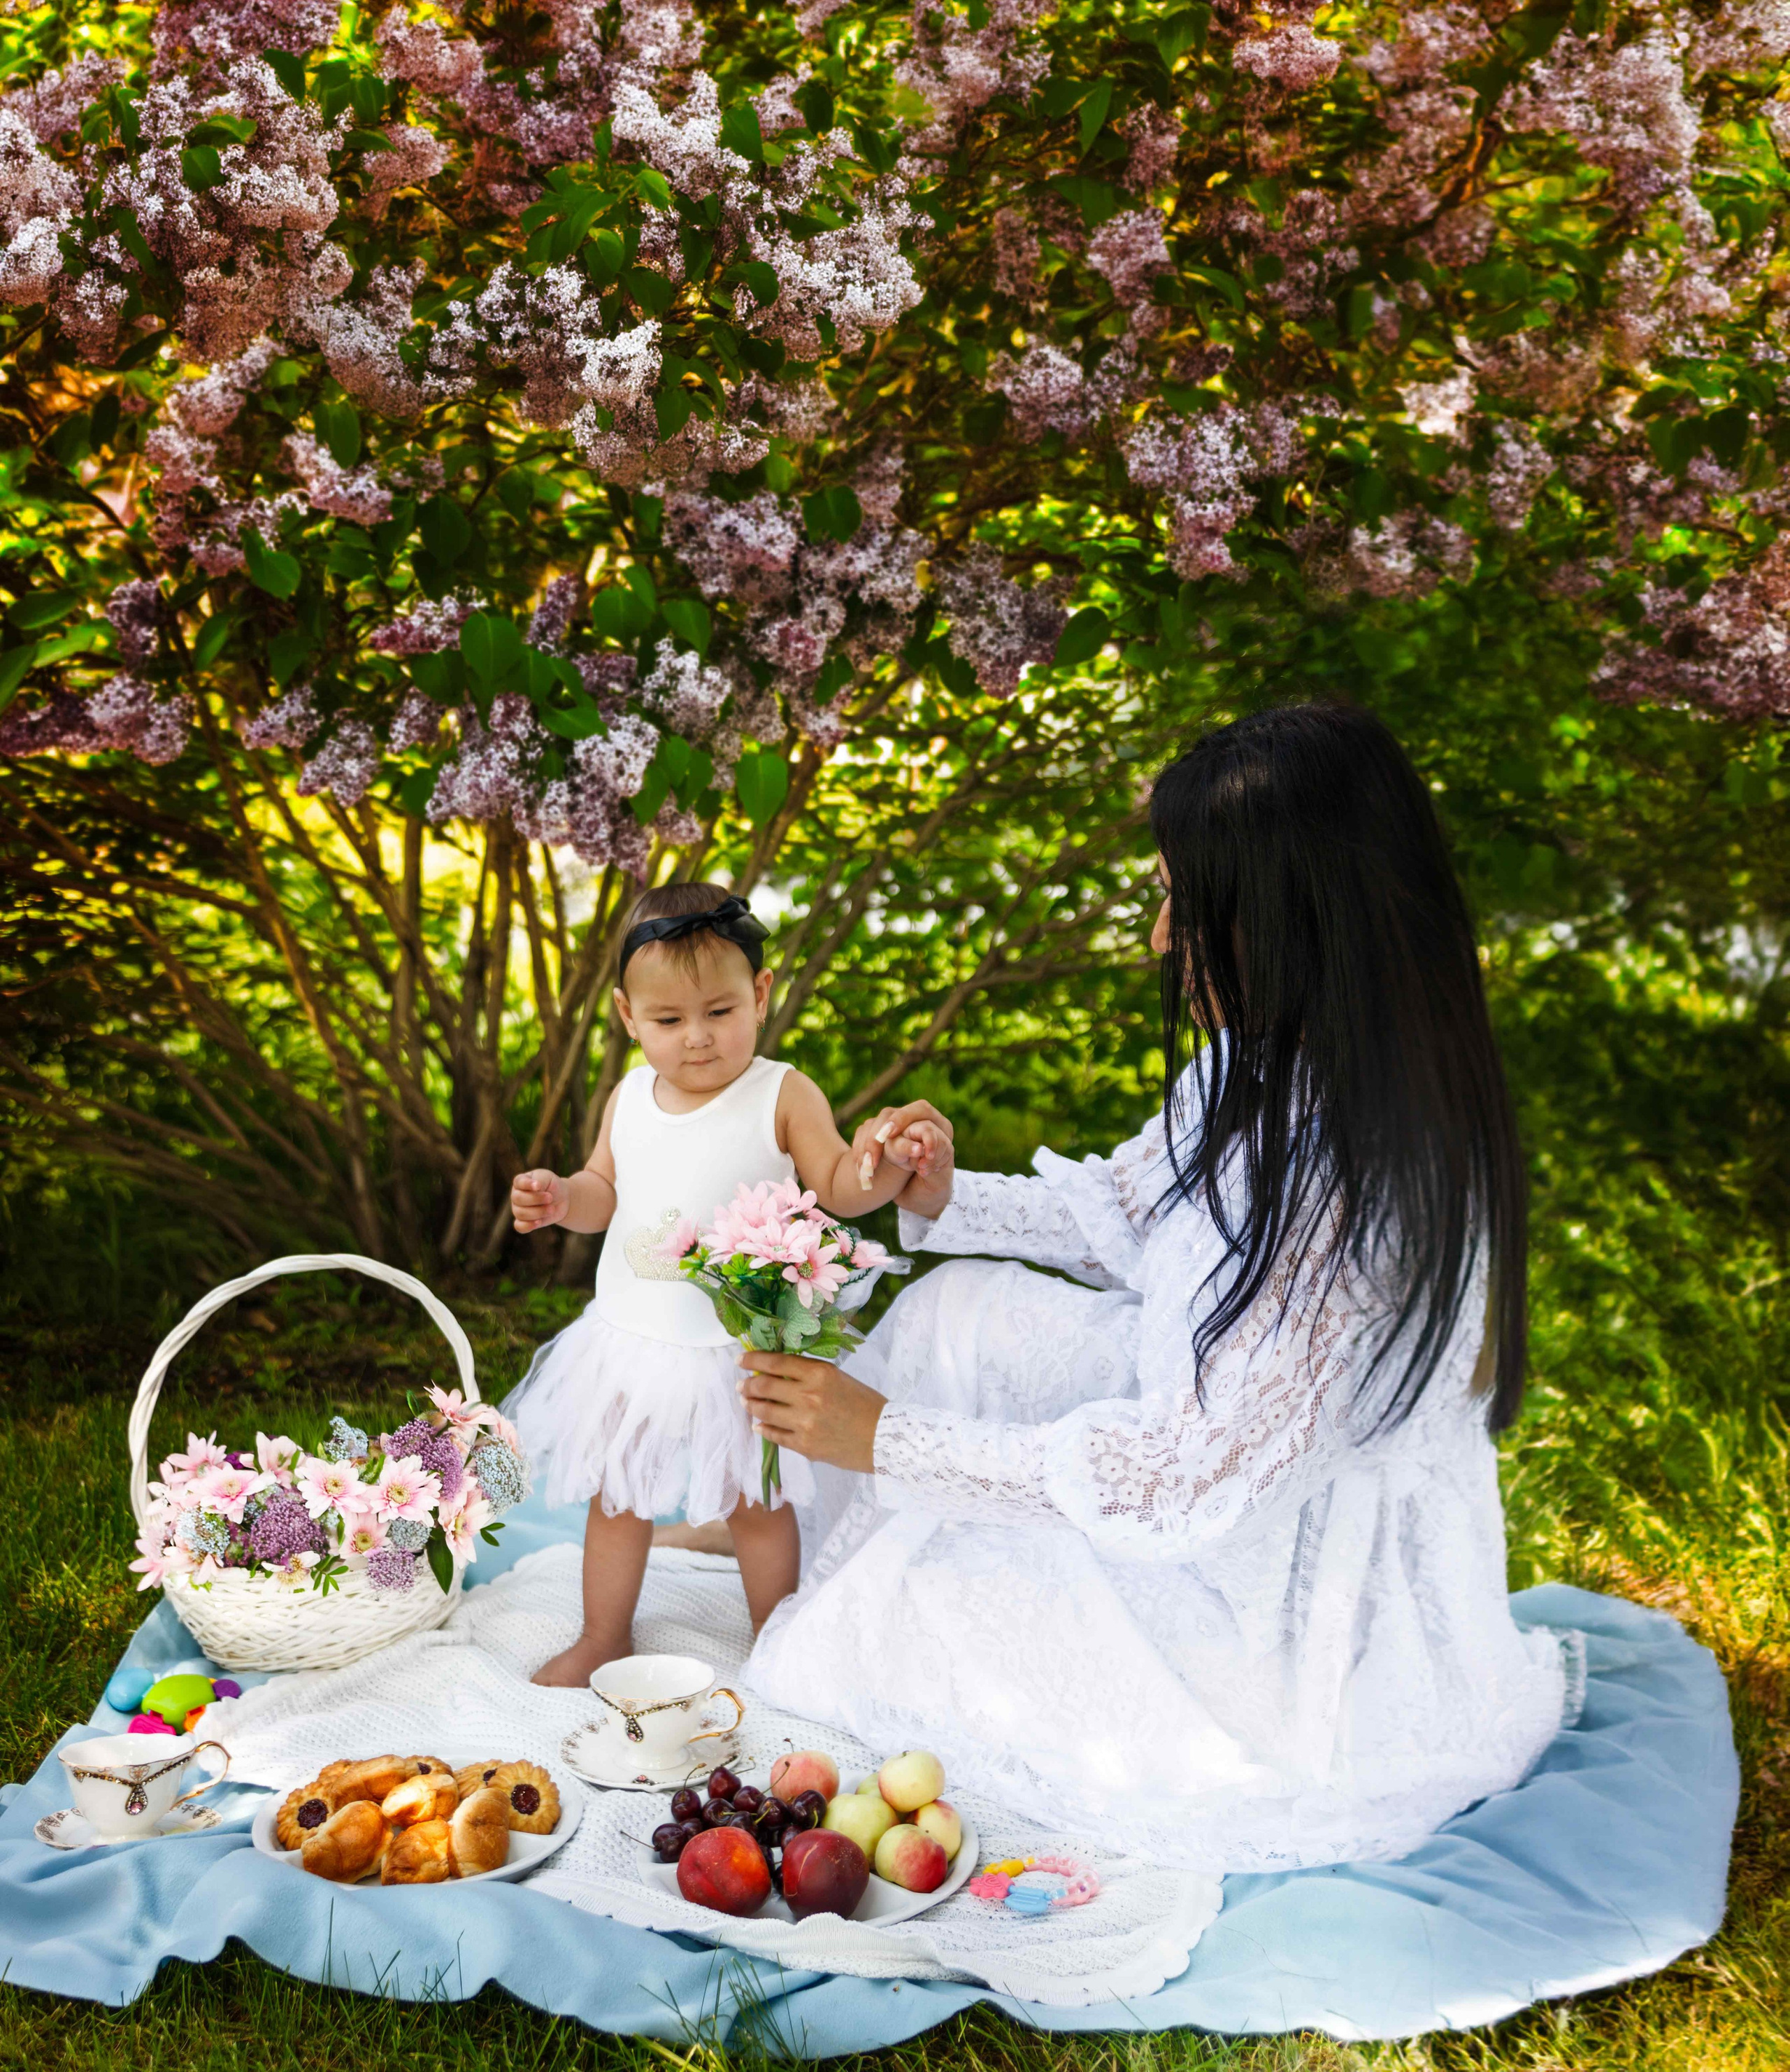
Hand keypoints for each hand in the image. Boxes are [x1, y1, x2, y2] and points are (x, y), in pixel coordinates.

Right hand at [511, 1168, 567, 1233]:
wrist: (561, 1200)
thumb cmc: (552, 1186)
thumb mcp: (548, 1178)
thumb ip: (540, 1180)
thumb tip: (536, 1187)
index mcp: (520, 1182)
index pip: (518, 1182)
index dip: (527, 1184)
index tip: (539, 1186)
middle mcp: (516, 1195)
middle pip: (518, 1199)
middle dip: (536, 1199)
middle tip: (550, 1198)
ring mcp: (517, 1209)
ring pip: (521, 1213)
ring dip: (538, 1212)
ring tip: (551, 1209)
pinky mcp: (523, 1222)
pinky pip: (519, 1226)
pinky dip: (528, 1225)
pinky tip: (539, 1222)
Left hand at [739, 1351, 886, 1473]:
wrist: (885, 1438)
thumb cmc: (865, 1404)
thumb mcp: (838, 1378)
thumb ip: (809, 1374)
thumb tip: (777, 1373)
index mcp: (820, 1373)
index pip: (776, 1362)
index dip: (753, 1359)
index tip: (740, 1359)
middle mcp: (809, 1396)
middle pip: (765, 1386)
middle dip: (747, 1384)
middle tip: (741, 1384)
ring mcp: (805, 1423)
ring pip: (764, 1411)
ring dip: (750, 1405)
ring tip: (746, 1402)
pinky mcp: (805, 1446)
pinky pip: (774, 1435)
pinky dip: (763, 1428)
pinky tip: (758, 1424)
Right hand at [849, 1099, 953, 1199]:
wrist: (919, 1202)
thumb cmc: (933, 1191)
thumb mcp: (938, 1181)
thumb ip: (932, 1162)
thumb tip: (918, 1147)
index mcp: (939, 1128)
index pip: (921, 1110)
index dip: (904, 1118)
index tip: (890, 1135)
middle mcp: (915, 1124)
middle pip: (891, 1113)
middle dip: (879, 1132)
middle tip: (872, 1154)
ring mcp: (897, 1130)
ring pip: (875, 1124)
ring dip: (867, 1144)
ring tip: (866, 1168)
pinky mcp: (881, 1139)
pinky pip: (864, 1135)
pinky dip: (859, 1150)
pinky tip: (861, 1168)